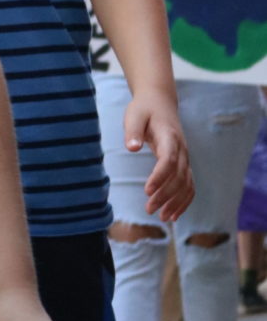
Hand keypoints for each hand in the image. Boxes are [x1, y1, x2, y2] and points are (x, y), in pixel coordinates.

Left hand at [123, 88, 193, 221]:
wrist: (159, 102)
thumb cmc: (144, 109)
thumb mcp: (134, 114)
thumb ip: (133, 131)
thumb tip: (132, 148)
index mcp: (169, 137)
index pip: (169, 160)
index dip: (160, 177)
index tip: (147, 191)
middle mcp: (181, 149)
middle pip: (178, 176)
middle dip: (165, 195)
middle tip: (149, 209)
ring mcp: (185, 158)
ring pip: (186, 184)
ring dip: (175, 202)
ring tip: (161, 217)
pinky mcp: (183, 164)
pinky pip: (189, 185)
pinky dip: (184, 201)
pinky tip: (173, 214)